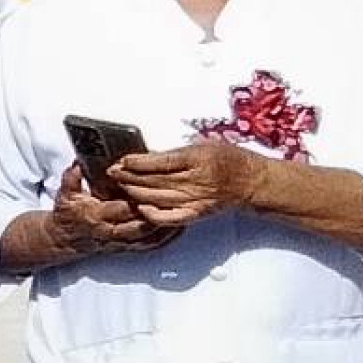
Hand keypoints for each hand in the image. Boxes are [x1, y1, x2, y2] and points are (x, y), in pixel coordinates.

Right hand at [45, 162, 171, 255]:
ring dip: (166, 226)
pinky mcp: (128, 247)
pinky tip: (178, 227)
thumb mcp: (64, 194)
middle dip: (157, 212)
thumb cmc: (68, 215)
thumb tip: (77, 165)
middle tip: (176, 199)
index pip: (120, 207)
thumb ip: (71, 179)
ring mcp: (120, 241)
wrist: (65, 239)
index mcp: (96, 215)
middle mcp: (110, 231)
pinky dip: (166, 238)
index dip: (136, 199)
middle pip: (139, 222)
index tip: (149, 189)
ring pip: (148, 235)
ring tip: (183, 213)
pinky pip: (150, 245)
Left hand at [111, 140, 271, 229]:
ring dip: (135, 193)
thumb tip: (145, 157)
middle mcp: (196, 180)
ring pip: (158, 197)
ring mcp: (196, 199)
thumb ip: (175, 153)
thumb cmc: (227, 159)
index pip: (161, 162)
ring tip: (120, 186)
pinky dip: (153, 214)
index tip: (121, 161)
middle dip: (129, 176)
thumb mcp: (202, 145)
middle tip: (112, 173)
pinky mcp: (196, 213)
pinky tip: (141, 208)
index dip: (137, 162)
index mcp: (198, 159)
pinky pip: (170, 217)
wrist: (251, 180)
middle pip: (155, 180)